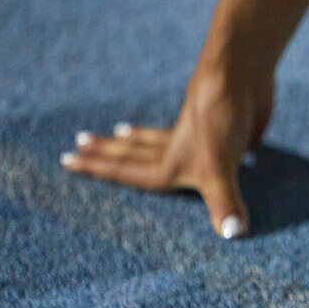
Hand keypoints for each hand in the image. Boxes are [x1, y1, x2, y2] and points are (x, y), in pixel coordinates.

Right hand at [62, 69, 271, 238]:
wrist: (240, 73)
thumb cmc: (219, 119)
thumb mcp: (219, 168)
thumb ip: (224, 203)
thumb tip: (232, 234)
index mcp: (169, 160)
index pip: (127, 169)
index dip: (99, 169)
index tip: (68, 160)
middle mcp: (180, 146)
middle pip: (137, 151)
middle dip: (109, 152)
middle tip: (80, 142)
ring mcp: (202, 134)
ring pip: (163, 139)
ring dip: (142, 138)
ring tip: (121, 131)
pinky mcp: (227, 126)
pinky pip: (205, 138)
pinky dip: (200, 142)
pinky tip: (206, 144)